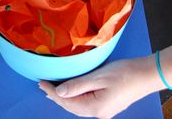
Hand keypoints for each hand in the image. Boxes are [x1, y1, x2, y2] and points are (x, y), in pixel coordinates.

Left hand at [39, 55, 160, 117]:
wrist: (145, 75)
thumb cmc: (124, 73)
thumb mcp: (98, 77)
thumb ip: (77, 85)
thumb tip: (58, 93)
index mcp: (95, 107)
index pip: (66, 101)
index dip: (52, 92)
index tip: (40, 82)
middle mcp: (98, 113)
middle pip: (71, 106)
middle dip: (56, 95)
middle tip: (42, 84)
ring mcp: (103, 110)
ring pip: (77, 105)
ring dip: (64, 96)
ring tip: (52, 89)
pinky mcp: (107, 104)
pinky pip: (85, 102)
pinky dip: (75, 96)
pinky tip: (71, 91)